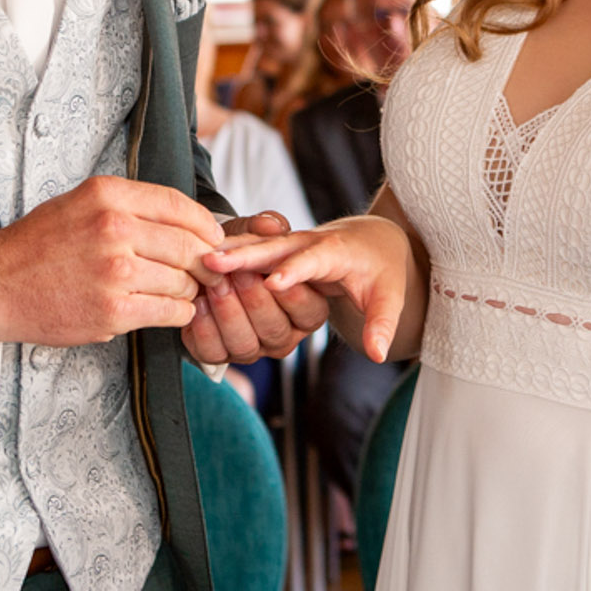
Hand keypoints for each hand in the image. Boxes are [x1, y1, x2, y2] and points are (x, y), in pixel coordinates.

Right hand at [0, 175, 224, 345]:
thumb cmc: (40, 246)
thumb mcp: (80, 203)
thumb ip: (129, 206)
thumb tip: (185, 220)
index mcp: (108, 195)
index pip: (177, 204)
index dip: (203, 223)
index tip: (212, 236)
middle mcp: (113, 227)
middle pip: (187, 245)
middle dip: (204, 261)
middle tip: (207, 270)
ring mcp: (115, 270)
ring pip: (182, 280)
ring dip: (188, 290)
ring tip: (178, 291)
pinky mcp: (114, 309)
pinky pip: (169, 311)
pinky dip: (178, 313)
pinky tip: (169, 309)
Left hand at [181, 211, 330, 365]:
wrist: (209, 265)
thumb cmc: (242, 249)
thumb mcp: (255, 233)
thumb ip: (265, 228)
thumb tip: (271, 225)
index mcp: (307, 308)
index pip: (308, 307)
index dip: (289, 291)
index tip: (271, 276)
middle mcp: (284, 334)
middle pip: (275, 329)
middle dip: (253, 299)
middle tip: (235, 274)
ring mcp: (253, 348)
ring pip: (245, 345)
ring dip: (227, 312)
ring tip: (214, 285)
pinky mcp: (222, 354)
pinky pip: (214, 353)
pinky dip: (204, 328)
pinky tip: (199, 303)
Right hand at [203, 216, 411, 362]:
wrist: (370, 237)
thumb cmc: (380, 267)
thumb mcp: (390, 295)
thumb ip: (382, 323)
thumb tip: (380, 354)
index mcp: (337, 252)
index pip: (313, 260)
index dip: (293, 272)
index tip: (272, 281)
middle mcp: (308, 243)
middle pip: (272, 249)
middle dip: (243, 258)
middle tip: (214, 267)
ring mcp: (288, 243)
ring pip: (253, 245)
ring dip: (228, 255)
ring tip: (201, 267)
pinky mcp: (273, 247)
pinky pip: (244, 246)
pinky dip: (224, 254)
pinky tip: (199, 265)